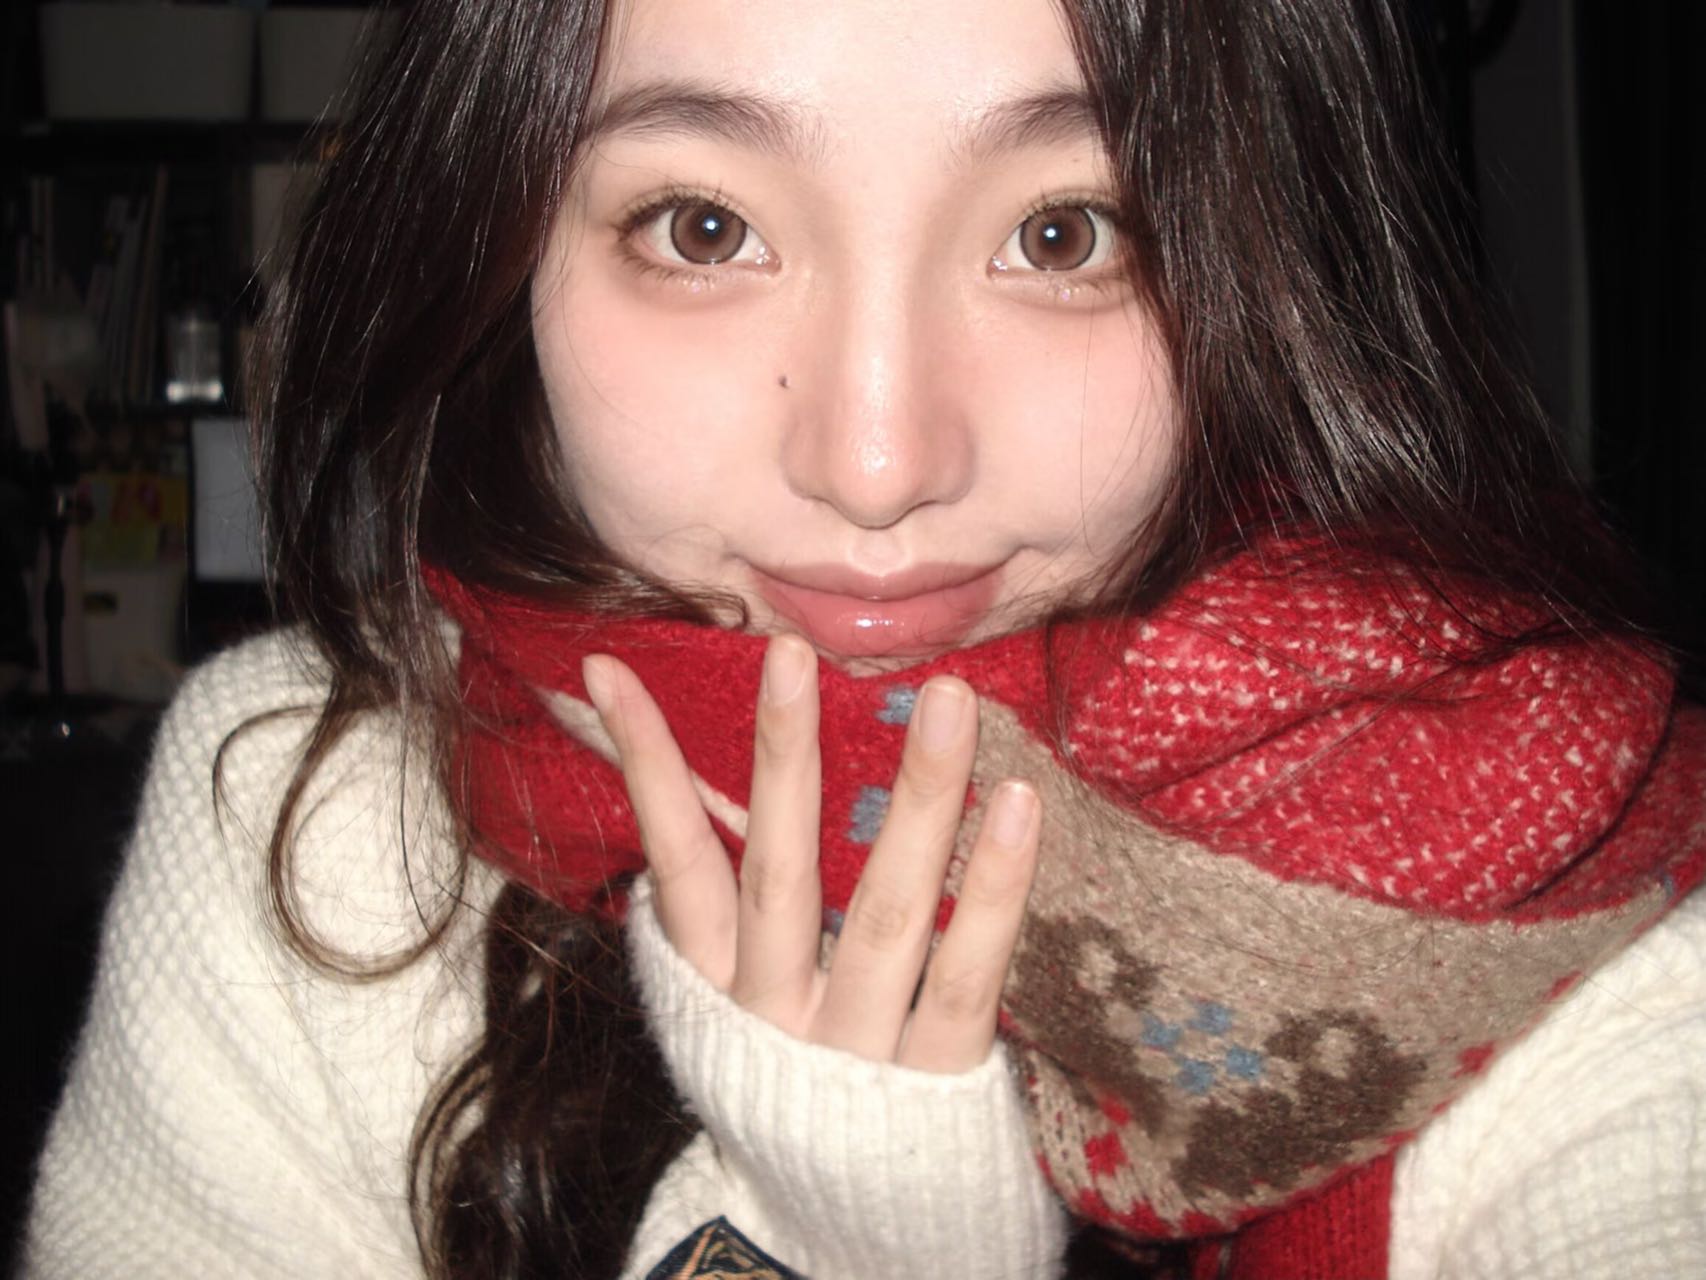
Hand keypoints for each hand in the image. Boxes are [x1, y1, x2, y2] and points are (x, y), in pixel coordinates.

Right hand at [582, 634, 1041, 1072]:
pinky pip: (967, 975)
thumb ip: (715, 932)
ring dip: (915, 798)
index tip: (611, 667)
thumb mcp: (732, 1027)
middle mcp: (775, 1012)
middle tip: (793, 653)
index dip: (642, 764)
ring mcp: (856, 1048)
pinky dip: (992, 890)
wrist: (843, 1258)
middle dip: (782, 757)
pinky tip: (1019, 805)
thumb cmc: (798, 1113)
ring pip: (881, 908)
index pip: (674, 859)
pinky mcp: (937, 1082)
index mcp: (720, 991)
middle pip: (777, 869)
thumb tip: (678, 818)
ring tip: (944, 699)